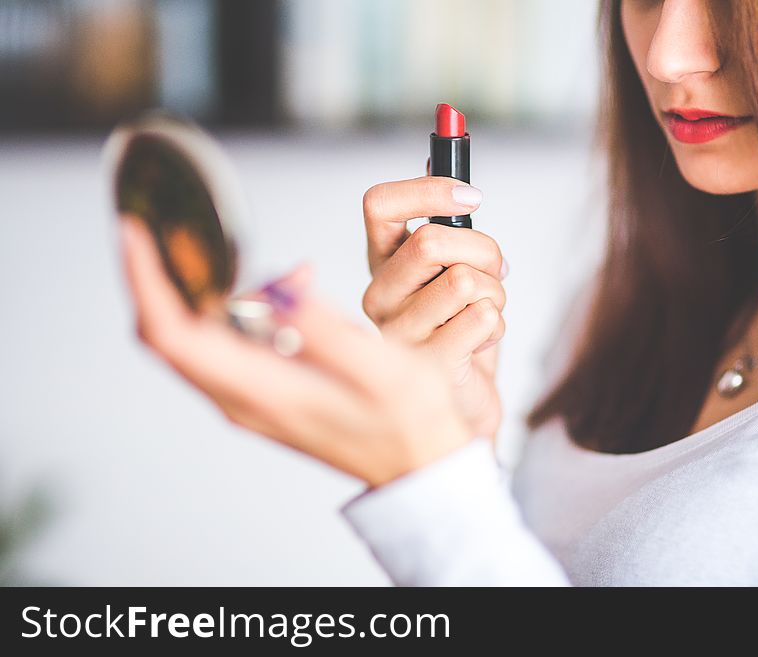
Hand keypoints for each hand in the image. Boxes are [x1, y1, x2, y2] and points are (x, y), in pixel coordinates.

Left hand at [119, 216, 471, 487]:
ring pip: (193, 338)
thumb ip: (325, 330)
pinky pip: (225, 345)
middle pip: (169, 334)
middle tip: (167, 228)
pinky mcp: (262, 394)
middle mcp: (242, 399)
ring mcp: (249, 400)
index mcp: (262, 391)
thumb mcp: (382, 371)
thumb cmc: (409, 422)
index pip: (174, 334)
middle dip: (158, 276)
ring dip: (204, 289)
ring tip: (256, 260)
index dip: (147, 280)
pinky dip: (238, 306)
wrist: (418, 465)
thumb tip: (276, 287)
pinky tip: (289, 289)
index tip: (135, 233)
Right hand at [361, 176, 506, 439]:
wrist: (464, 401)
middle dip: (485, 251)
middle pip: (432, 241)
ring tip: (484, 313)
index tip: (473, 197)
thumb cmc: (460, 328)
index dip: (428, 189)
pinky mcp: (426, 367)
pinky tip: (481, 342)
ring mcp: (397, 334)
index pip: (379, 204)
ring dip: (496, 294)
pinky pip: (484, 319)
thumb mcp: (454, 267)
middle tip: (494, 272)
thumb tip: (447, 158)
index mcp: (382, 263)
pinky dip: (498, 326)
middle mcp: (378, 295)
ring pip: (466, 281)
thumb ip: (447, 222)